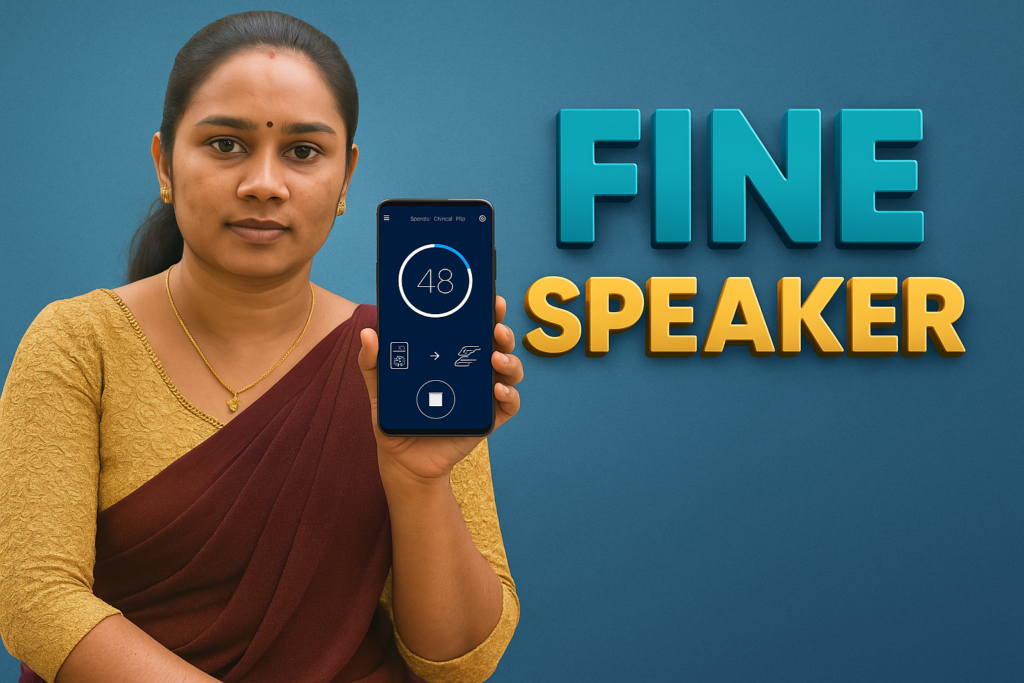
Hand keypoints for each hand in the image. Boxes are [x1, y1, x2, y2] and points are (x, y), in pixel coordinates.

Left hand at [357, 295, 523, 484]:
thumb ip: (373, 362)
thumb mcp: (381, 388)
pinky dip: (510, 394)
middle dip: (502, 331)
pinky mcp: (489, 419)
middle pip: (498, 344)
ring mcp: (483, 395)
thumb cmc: (397, 418)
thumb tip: (368, 333)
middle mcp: (473, 372)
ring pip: (510, 370)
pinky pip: (509, 404)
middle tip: (496, 327)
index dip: (486, 312)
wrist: (404, 460)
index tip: (490, 299)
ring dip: (509, 360)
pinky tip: (497, 389)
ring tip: (495, 358)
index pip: (474, 328)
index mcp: (453, 357)